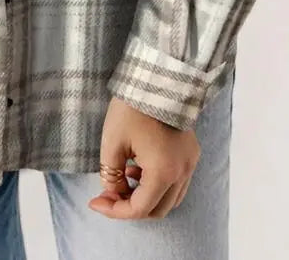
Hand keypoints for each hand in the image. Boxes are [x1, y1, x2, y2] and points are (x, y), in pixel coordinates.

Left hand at [88, 95, 199, 219]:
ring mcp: (190, 163)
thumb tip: (112, 192)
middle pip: (157, 209)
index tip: (95, 202)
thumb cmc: (132, 108)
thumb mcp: (112, 141)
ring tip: (125, 176)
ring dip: (146, 196)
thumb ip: (110, 174)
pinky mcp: (192, 152)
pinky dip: (159, 184)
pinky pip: (178, 182)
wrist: (157, 77)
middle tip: (109, 193)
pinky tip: (140, 166)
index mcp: (163, 172)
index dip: (114, 211)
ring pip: (170, 198)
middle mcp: (182, 172)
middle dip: (130, 206)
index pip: (139, 209)